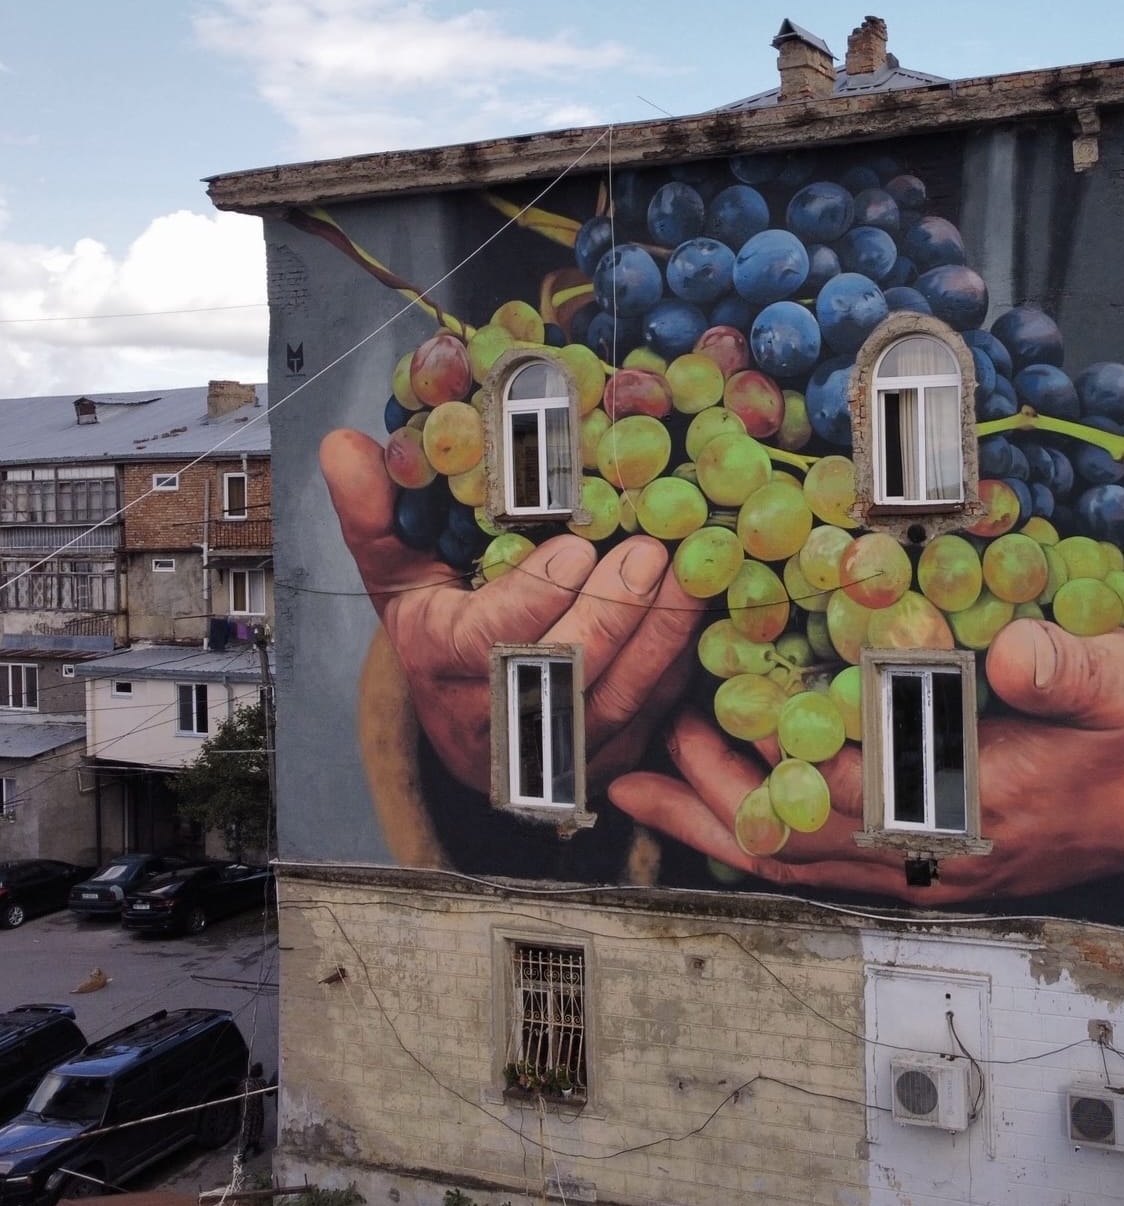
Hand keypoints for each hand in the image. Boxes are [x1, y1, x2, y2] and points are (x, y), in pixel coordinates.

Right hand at [320, 429, 703, 793]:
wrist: (467, 719)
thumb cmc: (438, 627)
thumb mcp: (397, 573)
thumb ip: (373, 513)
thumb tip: (342, 445)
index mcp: (439, 666)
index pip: (487, 644)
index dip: (534, 599)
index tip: (576, 548)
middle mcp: (494, 720)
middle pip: (563, 673)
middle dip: (612, 612)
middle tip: (650, 552)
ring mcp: (553, 749)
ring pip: (617, 699)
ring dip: (660, 635)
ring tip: (686, 572)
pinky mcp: (603, 760)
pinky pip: (651, 718)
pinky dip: (678, 665)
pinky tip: (699, 613)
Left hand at [609, 619, 1123, 902]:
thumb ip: (1070, 669)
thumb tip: (1012, 654)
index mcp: (976, 805)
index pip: (851, 795)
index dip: (776, 761)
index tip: (713, 717)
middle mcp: (936, 852)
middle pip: (801, 842)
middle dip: (716, 799)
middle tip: (646, 747)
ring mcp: (923, 865)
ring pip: (801, 863)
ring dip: (718, 828)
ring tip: (644, 791)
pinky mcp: (919, 858)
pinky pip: (820, 861)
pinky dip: (760, 836)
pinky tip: (719, 807)